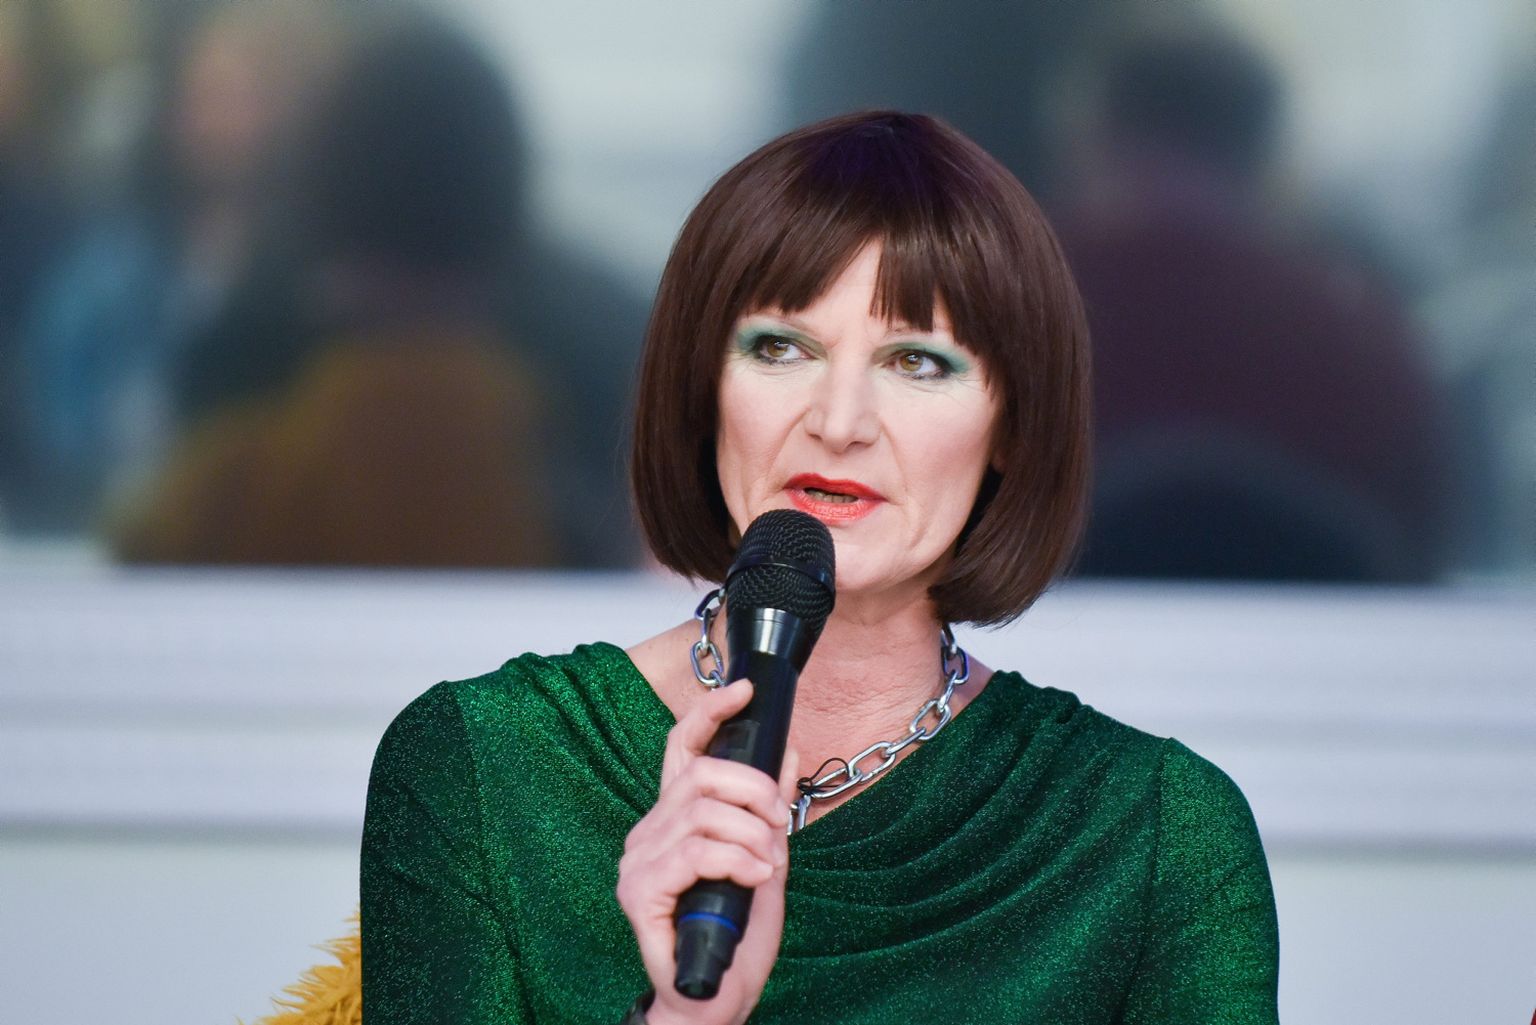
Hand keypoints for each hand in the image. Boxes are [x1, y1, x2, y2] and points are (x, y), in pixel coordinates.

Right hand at [616, 680, 800, 1024]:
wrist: (715, 997)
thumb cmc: (735, 935)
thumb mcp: (766, 859)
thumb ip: (770, 811)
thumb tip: (788, 753)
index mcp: (675, 819)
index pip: (683, 748)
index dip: (710, 712)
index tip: (744, 690)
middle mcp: (650, 832)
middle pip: (702, 773)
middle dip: (753, 788)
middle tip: (779, 823)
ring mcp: (639, 861)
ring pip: (702, 810)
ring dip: (751, 834)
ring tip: (767, 865)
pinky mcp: (639, 892)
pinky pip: (694, 851)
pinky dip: (735, 859)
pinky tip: (753, 877)